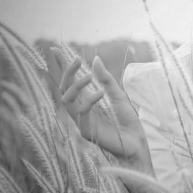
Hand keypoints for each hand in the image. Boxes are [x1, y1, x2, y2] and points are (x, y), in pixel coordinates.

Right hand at [52, 48, 159, 192]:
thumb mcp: (118, 95)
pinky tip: (100, 93)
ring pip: (67, 100)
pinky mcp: (87, 131)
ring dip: (76, 85)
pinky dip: (89, 100)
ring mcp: (81, 120)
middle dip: (67, 72)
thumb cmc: (127, 121)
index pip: (70, 81)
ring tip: (89, 76)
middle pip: (64, 88)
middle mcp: (80, 110)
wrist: (137, 142)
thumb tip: (95, 59)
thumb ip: (106, 79)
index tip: (56, 49)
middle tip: (77, 59)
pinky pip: (81, 113)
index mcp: (87, 100)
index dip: (62, 66)